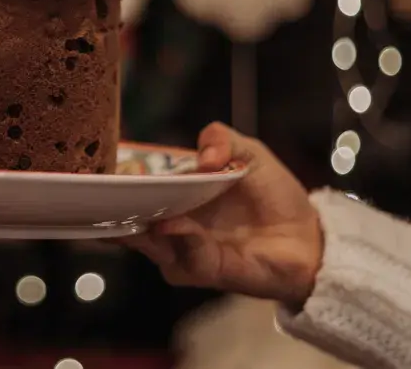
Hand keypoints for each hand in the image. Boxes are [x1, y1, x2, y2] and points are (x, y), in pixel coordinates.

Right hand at [122, 122, 323, 307]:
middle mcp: (171, 222)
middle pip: (130, 216)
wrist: (307, 236)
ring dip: (144, 223)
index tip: (102, 171)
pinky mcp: (201, 272)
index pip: (135, 188)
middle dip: (117, 205)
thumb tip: (203, 156)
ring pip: (148, 240)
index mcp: (176, 192)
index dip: (117, 180)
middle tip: (108, 190)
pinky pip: (183, 257)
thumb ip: (221, 138)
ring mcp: (183, 249)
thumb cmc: (273, 194)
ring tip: (142, 206)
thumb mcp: (248, 153)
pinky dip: (181, 240)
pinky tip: (180, 226)